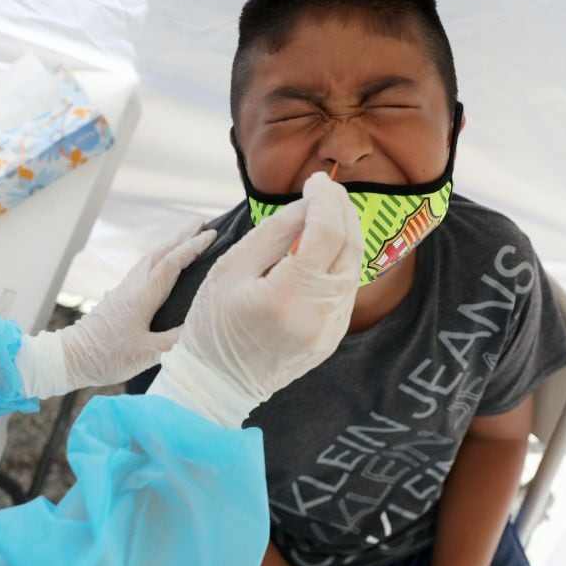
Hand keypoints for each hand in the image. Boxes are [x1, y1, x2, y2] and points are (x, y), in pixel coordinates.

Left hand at [17, 221, 216, 397]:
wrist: (72, 357)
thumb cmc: (107, 357)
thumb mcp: (146, 354)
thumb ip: (175, 340)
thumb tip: (200, 327)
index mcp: (143, 295)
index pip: (172, 263)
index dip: (193, 247)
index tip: (212, 234)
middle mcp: (133, 286)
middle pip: (160, 252)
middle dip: (183, 236)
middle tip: (203, 223)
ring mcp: (124, 289)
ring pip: (150, 258)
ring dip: (170, 245)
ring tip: (186, 238)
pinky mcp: (118, 296)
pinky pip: (143, 268)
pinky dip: (158, 258)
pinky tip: (161, 264)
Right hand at [147, 172, 360, 426]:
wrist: (217, 385)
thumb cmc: (212, 325)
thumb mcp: (230, 270)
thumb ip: (272, 233)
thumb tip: (306, 204)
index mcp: (286, 297)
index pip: (325, 233)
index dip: (325, 200)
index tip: (314, 180)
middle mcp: (317, 316)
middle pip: (348, 248)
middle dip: (341, 211)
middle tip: (326, 189)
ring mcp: (329, 331)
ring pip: (353, 269)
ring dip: (345, 234)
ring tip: (326, 212)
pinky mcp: (331, 339)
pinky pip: (345, 291)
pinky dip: (340, 261)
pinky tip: (324, 247)